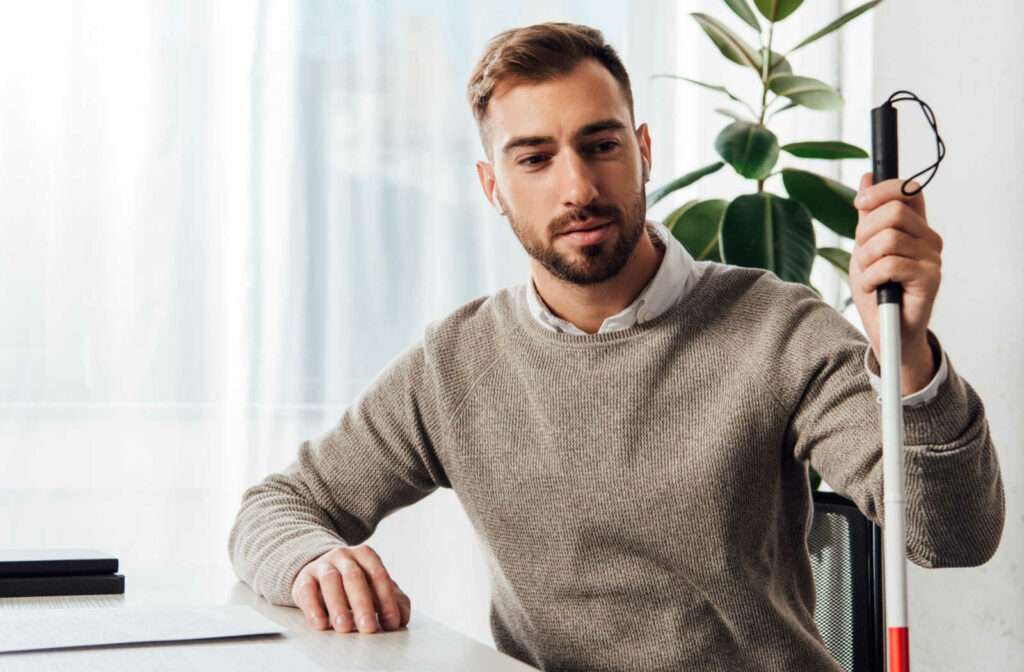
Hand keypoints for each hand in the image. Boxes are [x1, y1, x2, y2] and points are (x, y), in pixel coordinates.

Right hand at [291, 545, 410, 633]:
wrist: (319, 572)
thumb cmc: (353, 583)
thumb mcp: (374, 587)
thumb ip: (393, 599)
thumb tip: (402, 618)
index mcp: (366, 555)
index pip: (378, 575)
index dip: (387, 600)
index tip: (391, 623)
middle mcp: (344, 555)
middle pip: (355, 577)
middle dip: (363, 604)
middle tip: (368, 627)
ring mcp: (322, 565)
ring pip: (331, 581)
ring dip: (338, 606)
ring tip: (345, 628)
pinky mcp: (304, 578)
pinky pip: (307, 590)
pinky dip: (313, 608)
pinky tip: (320, 624)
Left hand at [849, 172, 941, 393]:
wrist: (886, 330)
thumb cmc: (877, 290)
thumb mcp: (865, 248)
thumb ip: (867, 215)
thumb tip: (866, 177)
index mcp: (915, 227)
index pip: (908, 191)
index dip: (883, 190)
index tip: (860, 202)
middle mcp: (929, 238)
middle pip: (893, 211)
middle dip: (865, 232)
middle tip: (861, 256)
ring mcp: (932, 258)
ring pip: (888, 238)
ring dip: (866, 260)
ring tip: (868, 276)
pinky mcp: (930, 278)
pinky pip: (890, 264)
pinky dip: (871, 277)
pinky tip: (875, 289)